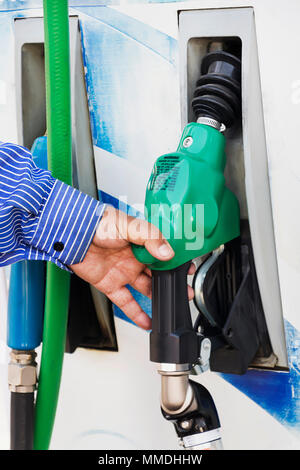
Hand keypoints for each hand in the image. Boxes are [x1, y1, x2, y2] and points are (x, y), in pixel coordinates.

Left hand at [70, 205, 194, 329]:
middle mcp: (134, 257)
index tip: (189, 268)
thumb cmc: (97, 223)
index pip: (164, 252)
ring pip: (145, 288)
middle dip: (172, 282)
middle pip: (158, 272)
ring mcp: (123, 271)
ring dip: (158, 297)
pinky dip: (137, 313)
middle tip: (186, 291)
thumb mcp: (128, 226)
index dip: (177, 261)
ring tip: (172, 306)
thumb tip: (167, 253)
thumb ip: (150, 238)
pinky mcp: (111, 284)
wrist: (72, 235)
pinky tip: (147, 321)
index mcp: (141, 241)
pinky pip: (127, 302)